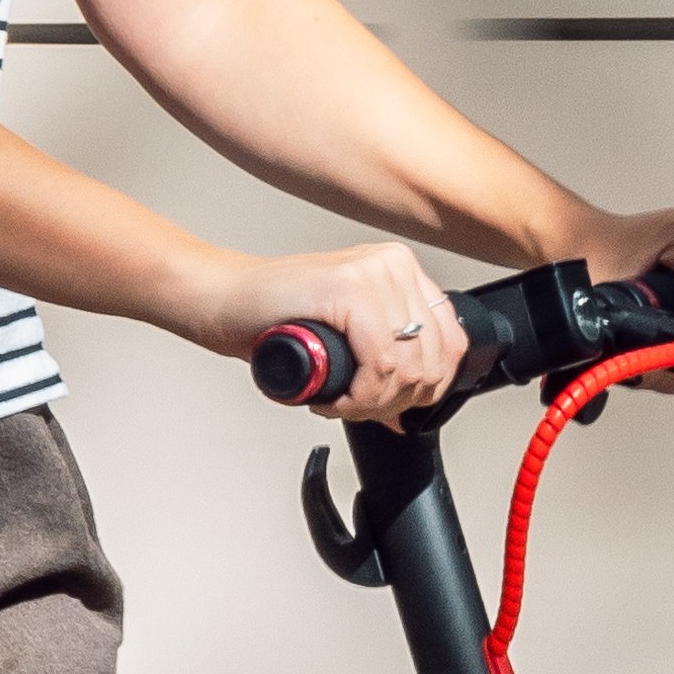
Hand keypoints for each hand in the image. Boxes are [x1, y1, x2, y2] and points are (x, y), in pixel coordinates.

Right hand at [188, 238, 470, 421]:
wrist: (221, 300)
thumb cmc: (274, 321)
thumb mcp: (348, 339)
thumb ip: (387, 358)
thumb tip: (418, 403)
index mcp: (402, 271)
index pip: (452, 344)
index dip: (426, 390)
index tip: (389, 407)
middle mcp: (394, 264)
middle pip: (433, 360)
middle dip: (396, 402)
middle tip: (356, 408)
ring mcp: (374, 271)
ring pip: (409, 367)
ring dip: (373, 404)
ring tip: (340, 403)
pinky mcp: (348, 287)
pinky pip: (382, 363)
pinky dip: (359, 396)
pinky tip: (332, 398)